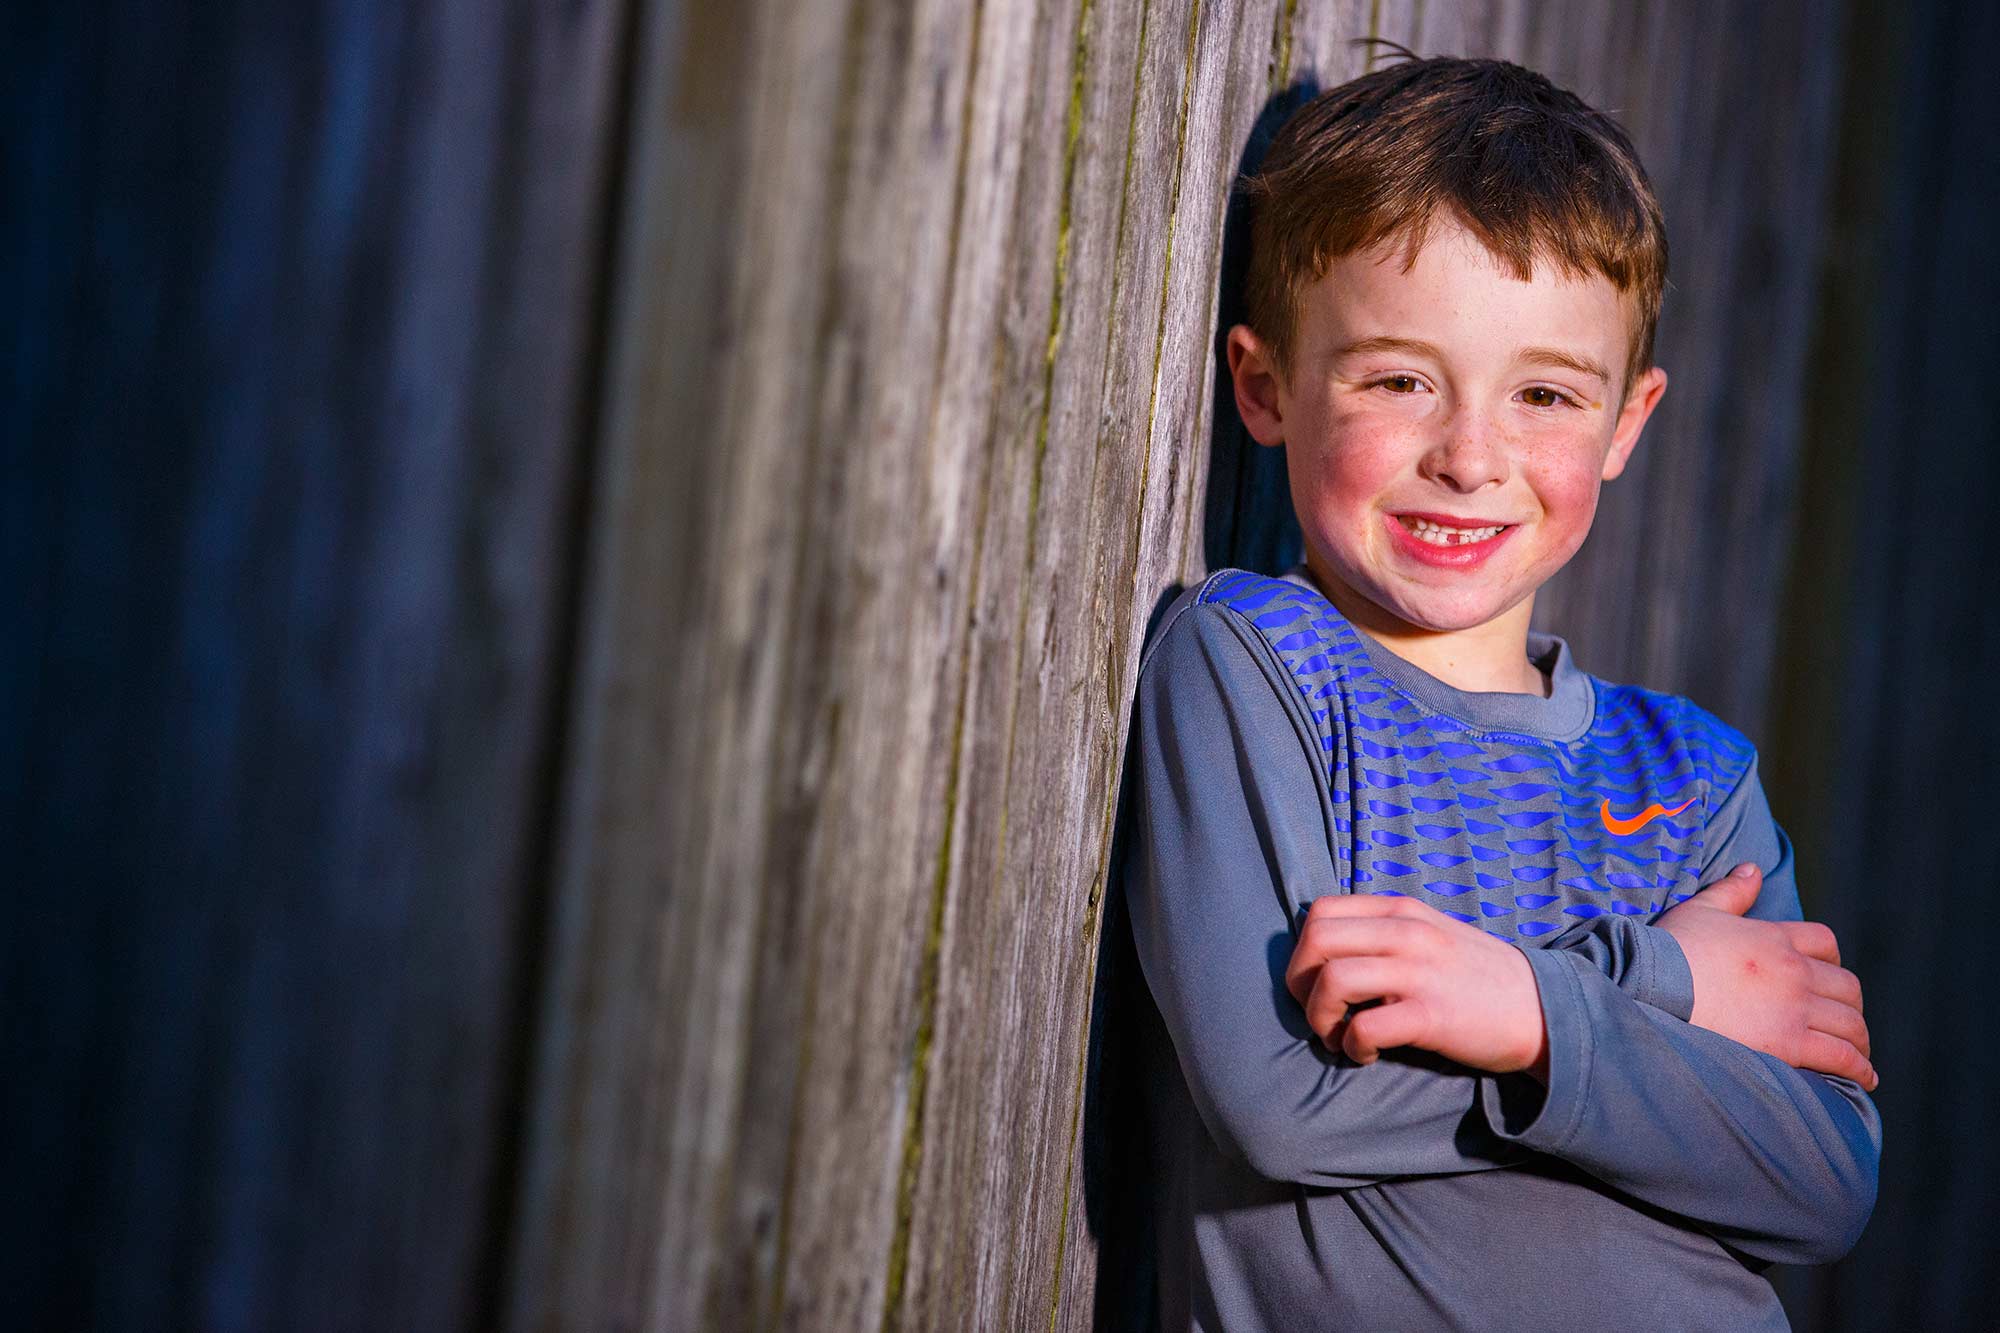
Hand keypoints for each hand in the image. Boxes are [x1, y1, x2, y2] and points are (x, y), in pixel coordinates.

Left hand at [1285, 894, 1548, 1077]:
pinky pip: (1365, 1027)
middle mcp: (1406, 933)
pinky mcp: (1432, 1016)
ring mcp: (1420, 973)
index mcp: (1401, 911)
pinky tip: (1366, 1054)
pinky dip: (1352, 1046)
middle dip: (1299, 983)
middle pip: (1315, 941)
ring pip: (1333, 980)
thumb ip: (1383, 932)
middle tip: (1317, 1013)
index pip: (1320, 912)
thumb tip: (1324, 950)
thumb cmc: (1476, 978)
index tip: (1314, 982)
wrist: (1543, 1010)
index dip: (1302, 951)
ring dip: (1320, 1017)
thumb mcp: (1429, 934)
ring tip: (1338, 1037)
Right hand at [1655, 864, 1877, 1089]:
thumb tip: (1753, 869)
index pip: (1825, 943)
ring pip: (1850, 1023)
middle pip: (1847, 987)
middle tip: (1845, 1020)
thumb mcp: (1700, 910)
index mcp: (1776, 937)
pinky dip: (1860, 1068)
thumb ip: (1732, 890)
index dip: (1831, 960)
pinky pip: (1841, 1057)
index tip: (1826, 976)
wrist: (1653, 985)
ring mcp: (1795, 1009)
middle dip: (1851, 1005)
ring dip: (1859, 1039)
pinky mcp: (1789, 1044)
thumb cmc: (1671, 948)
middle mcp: (1794, 971)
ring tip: (1859, 1052)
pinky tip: (1866, 1077)